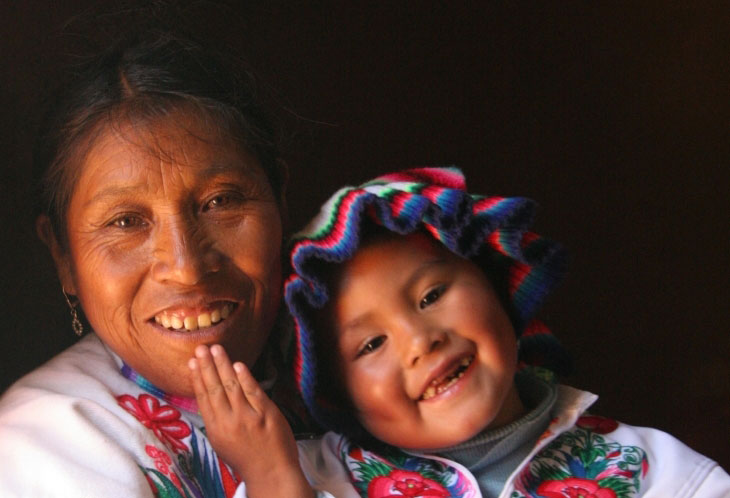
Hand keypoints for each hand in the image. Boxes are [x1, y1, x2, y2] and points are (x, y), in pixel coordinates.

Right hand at [189, 344, 313, 497]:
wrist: (272, 472)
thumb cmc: (246, 457)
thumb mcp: (223, 442)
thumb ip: (216, 419)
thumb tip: (208, 394)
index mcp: (215, 430)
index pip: (203, 398)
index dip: (197, 378)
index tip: (191, 362)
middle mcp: (229, 422)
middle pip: (215, 388)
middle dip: (206, 366)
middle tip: (200, 348)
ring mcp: (248, 417)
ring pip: (232, 386)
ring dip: (223, 365)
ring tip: (216, 349)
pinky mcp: (266, 414)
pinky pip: (253, 391)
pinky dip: (245, 377)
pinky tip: (238, 365)